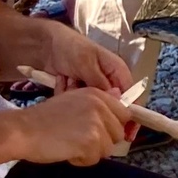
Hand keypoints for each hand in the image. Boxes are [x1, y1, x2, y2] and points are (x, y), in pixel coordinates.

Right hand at [19, 87, 132, 165]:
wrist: (22, 129)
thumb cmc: (44, 118)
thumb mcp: (73, 100)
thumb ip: (96, 102)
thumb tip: (119, 97)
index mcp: (97, 94)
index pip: (124, 113)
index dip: (113, 126)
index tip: (102, 132)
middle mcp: (99, 106)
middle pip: (118, 132)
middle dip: (102, 140)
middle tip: (80, 139)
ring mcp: (96, 124)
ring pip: (108, 148)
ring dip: (91, 151)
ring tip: (71, 144)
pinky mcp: (90, 142)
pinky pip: (94, 159)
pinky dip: (81, 160)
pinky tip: (67, 150)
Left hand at [40, 22, 140, 141]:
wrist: (46, 45)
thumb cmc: (71, 48)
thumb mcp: (86, 62)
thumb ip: (100, 81)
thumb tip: (116, 99)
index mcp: (118, 71)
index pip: (132, 96)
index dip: (131, 114)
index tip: (126, 132)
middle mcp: (109, 80)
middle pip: (112, 104)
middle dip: (96, 104)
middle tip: (80, 96)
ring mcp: (94, 87)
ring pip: (93, 105)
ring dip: (79, 98)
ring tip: (68, 80)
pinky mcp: (80, 91)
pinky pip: (79, 103)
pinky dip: (69, 96)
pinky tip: (62, 81)